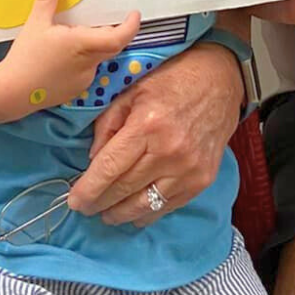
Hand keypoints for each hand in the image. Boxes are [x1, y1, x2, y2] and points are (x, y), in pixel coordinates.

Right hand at [0, 0, 140, 111]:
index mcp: (83, 45)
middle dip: (110, 31)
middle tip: (101, 18)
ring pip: (97, 58)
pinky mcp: (75, 89)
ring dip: (93, 45)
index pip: (118, 37)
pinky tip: (63, 55)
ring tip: (73, 34)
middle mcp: (89, 63)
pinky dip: (82, 58)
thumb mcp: (35, 24)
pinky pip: (87, 70)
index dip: (131, 26)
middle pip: (110, 45)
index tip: (134, 14)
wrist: (11, 93)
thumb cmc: (25, 58)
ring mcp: (84, 79)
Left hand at [68, 38, 241, 226]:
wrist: (220, 79)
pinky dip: (148, 213)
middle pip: (124, 190)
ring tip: (107, 214)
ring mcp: (189, 169)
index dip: (88, 190)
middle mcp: (169, 152)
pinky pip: (168, 206)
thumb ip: (107, 124)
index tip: (74, 201)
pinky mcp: (202, 179)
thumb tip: (92, 160)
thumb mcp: (131, 90)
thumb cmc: (172, 79)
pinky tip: (134, 213)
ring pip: (145, 205)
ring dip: (121, 214)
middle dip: (99, 203)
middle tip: (84, 208)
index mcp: (147, 126)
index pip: (110, 168)